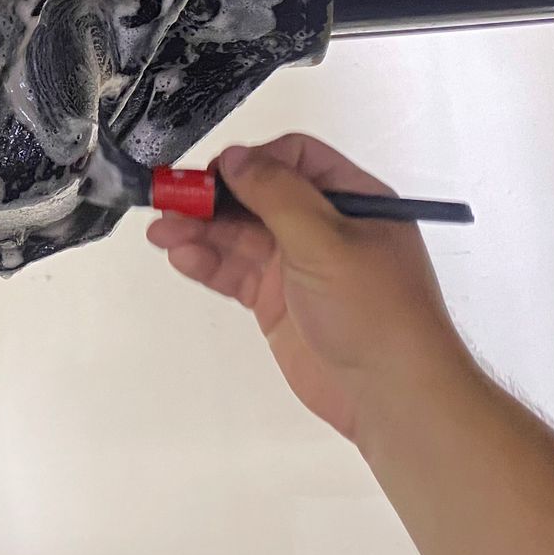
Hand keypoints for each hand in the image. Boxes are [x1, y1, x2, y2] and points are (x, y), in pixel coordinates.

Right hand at [147, 133, 474, 442]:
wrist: (391, 396)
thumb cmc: (379, 314)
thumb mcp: (328, 241)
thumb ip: (277, 195)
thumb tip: (236, 158)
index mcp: (351, 199)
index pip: (294, 159)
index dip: (251, 162)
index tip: (214, 176)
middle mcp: (324, 226)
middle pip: (256, 195)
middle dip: (213, 197)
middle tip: (170, 201)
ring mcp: (297, 265)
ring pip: (238, 234)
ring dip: (199, 230)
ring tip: (162, 232)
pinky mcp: (276, 301)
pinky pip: (234, 271)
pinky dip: (206, 262)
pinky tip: (182, 257)